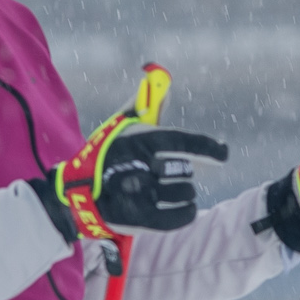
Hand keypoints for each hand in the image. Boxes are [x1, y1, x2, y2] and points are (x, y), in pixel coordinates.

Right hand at [38, 72, 225, 240]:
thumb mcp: (119, 127)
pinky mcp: (142, 218)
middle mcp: (141, 166)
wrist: (75, 192)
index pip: (183, 141)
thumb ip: (144, 105)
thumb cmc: (103, 157)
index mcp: (138, 140)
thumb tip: (163, 80)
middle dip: (183, 172)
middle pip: (185, 170)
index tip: (224, 152)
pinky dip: (186, 212)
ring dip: (183, 192)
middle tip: (169, 174)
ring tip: (168, 191)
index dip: (208, 147)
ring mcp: (142, 194)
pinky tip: (182, 207)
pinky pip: (182, 215)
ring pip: (186, 191)